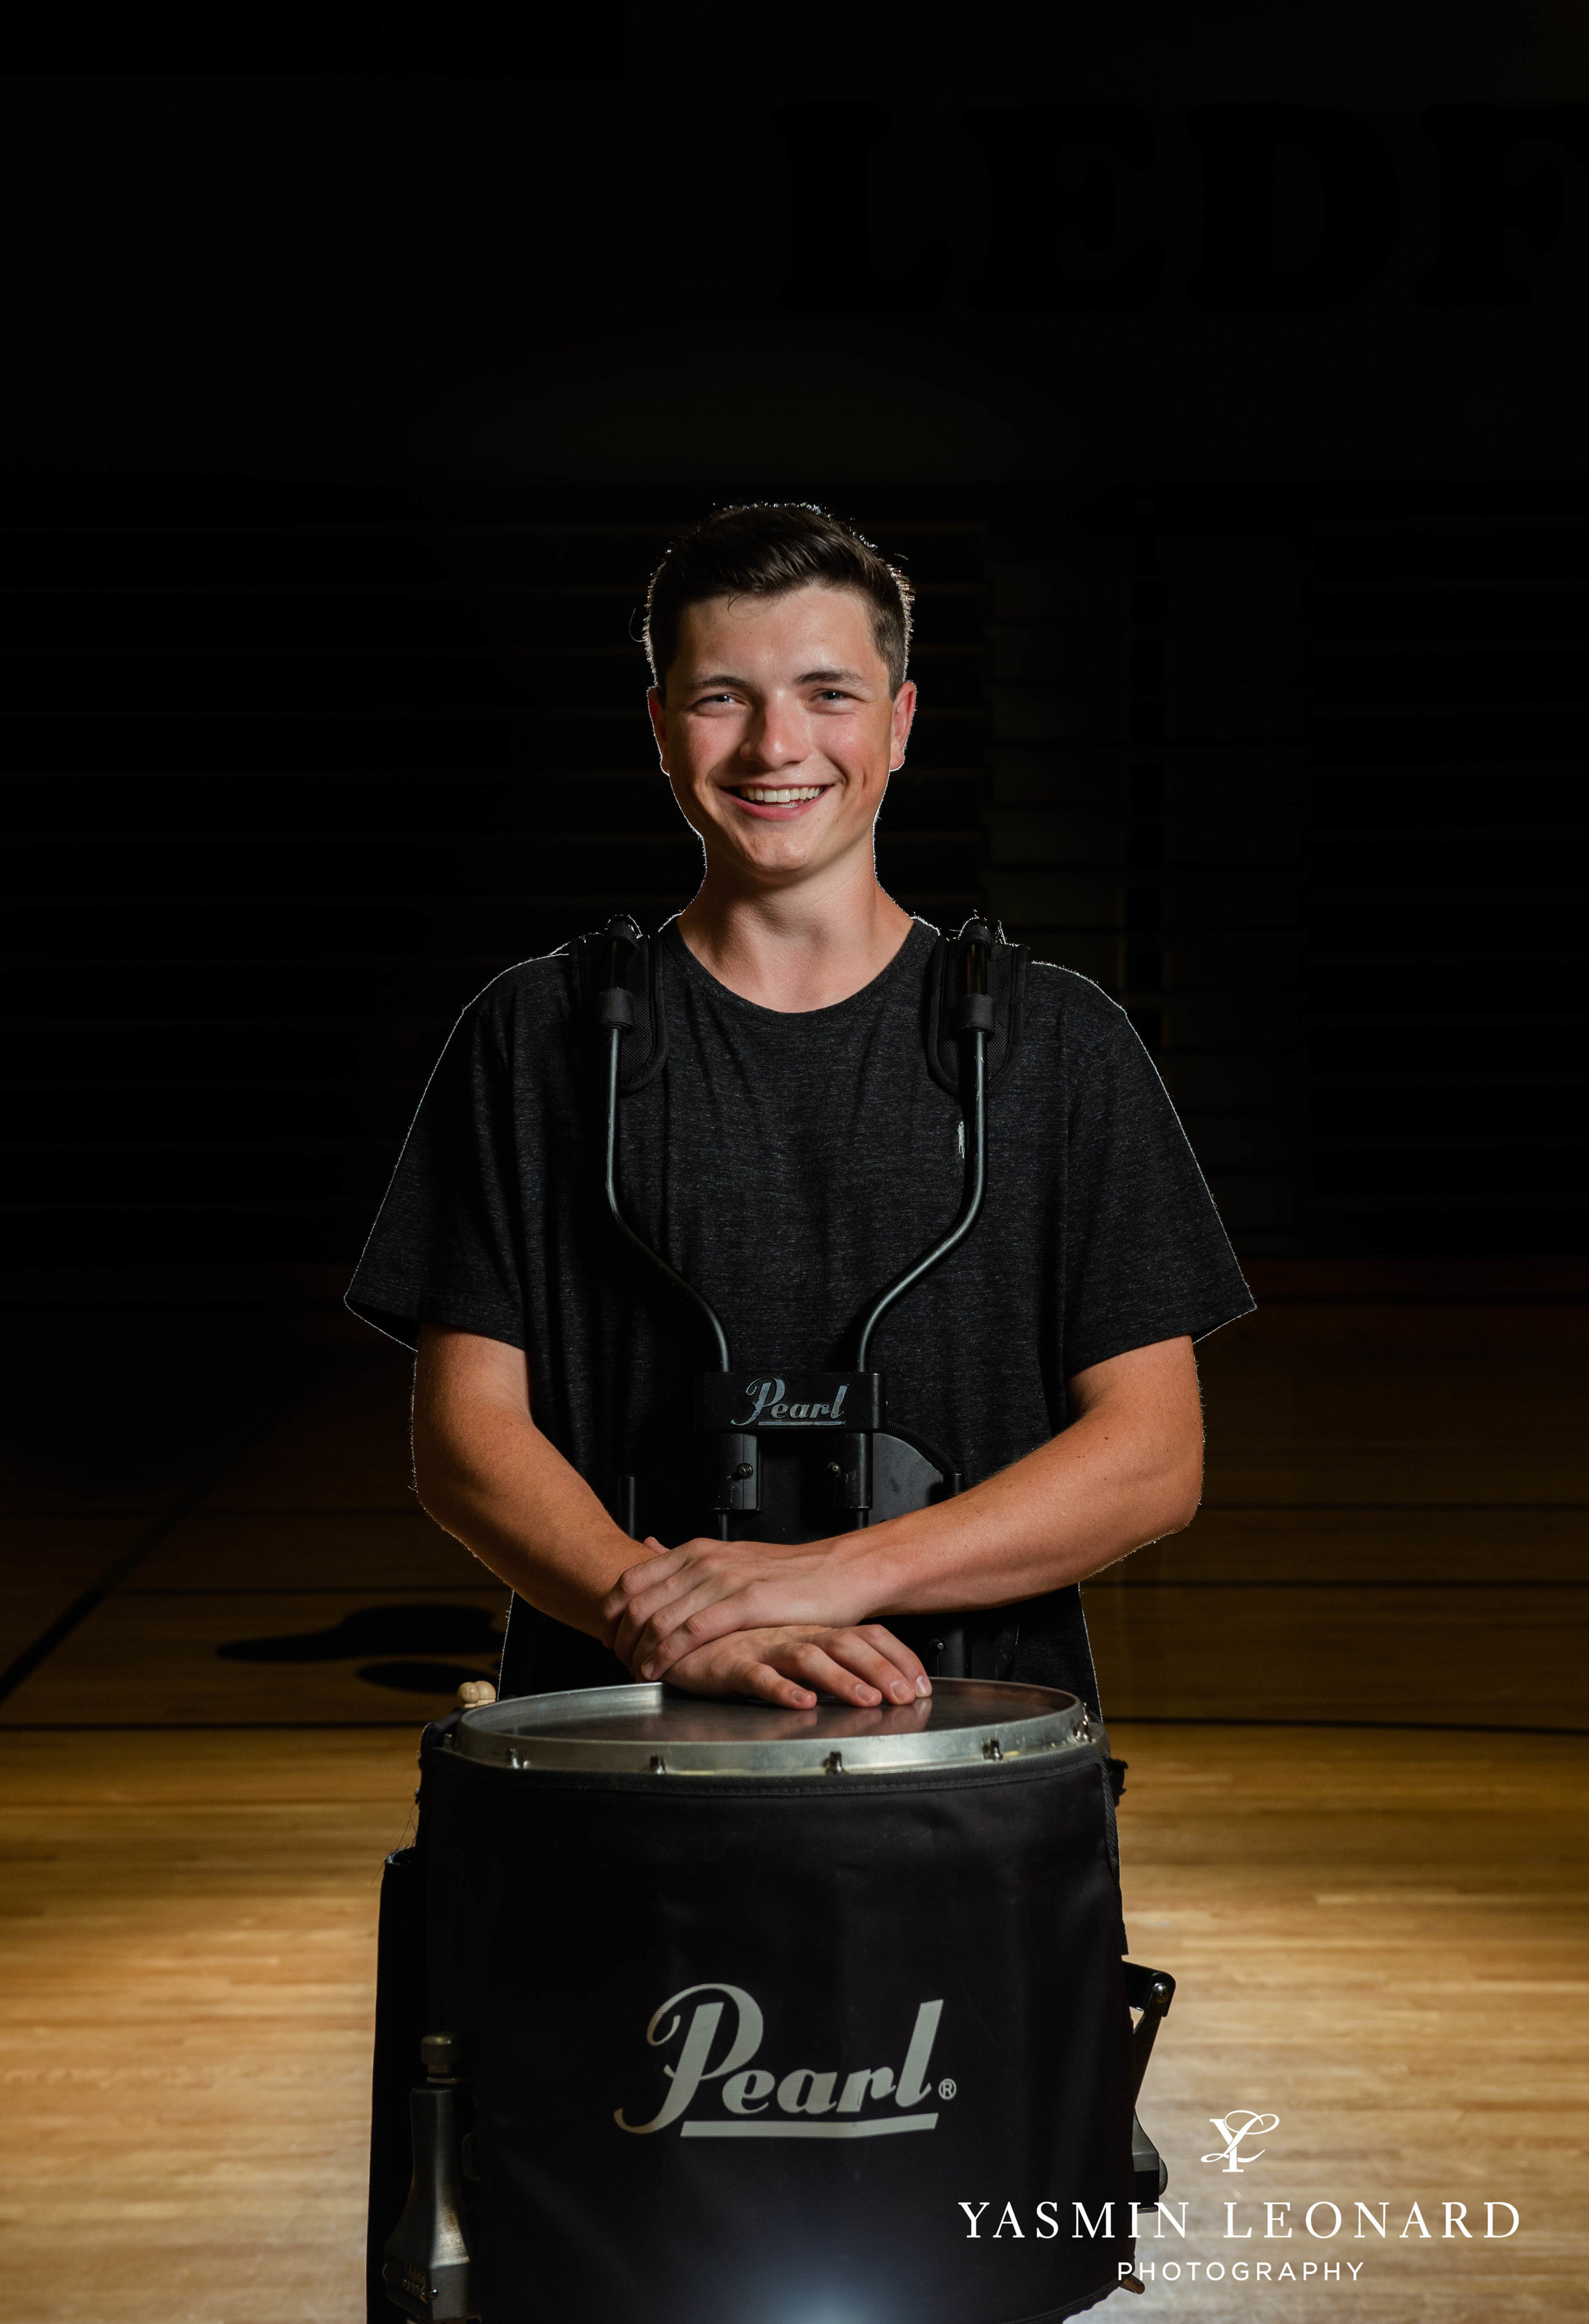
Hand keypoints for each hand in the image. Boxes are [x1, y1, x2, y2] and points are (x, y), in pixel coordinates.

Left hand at [604, 1533, 873, 1682]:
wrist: (838, 1572)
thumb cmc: (785, 1574)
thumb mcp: (728, 1556)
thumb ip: (686, 1559)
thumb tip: (646, 1547)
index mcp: (696, 1550)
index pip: (631, 1580)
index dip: (611, 1614)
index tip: (608, 1638)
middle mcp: (704, 1561)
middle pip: (638, 1603)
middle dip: (620, 1638)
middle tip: (616, 1662)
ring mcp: (724, 1580)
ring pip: (660, 1618)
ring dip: (638, 1651)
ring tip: (633, 1672)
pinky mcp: (745, 1603)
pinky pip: (691, 1631)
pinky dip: (667, 1654)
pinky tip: (658, 1670)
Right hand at [664, 1623, 930, 1710]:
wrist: (683, 1630)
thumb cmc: (740, 1643)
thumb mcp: (792, 1648)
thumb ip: (827, 1659)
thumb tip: (874, 1680)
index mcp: (812, 1629)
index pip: (867, 1636)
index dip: (897, 1659)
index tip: (923, 1686)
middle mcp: (794, 1634)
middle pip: (846, 1645)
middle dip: (881, 1671)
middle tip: (907, 1698)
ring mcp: (763, 1646)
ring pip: (808, 1658)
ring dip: (841, 1680)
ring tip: (866, 1700)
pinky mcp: (732, 1663)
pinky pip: (759, 1675)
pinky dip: (782, 1689)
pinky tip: (801, 1701)